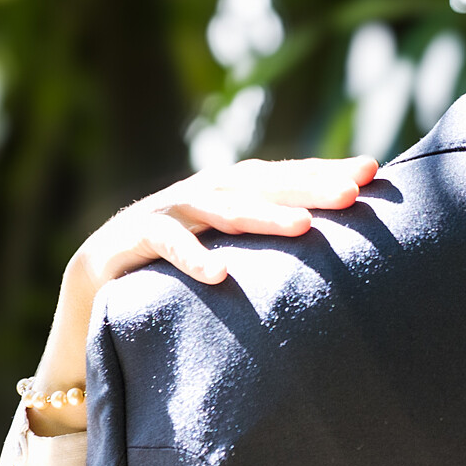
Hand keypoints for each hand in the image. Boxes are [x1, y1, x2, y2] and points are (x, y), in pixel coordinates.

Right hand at [77, 155, 379, 289]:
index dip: (325, 172)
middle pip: (261, 185)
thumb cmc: (172, 276)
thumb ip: (269, 246)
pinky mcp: (129, 242)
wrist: (91, 293)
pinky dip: (192, 258)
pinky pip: (165, 247)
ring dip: (263, 216)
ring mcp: (164, 213)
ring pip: (220, 209)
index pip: (284, 177)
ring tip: (305, 226)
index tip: (374, 172)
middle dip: (308, 186)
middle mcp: (200, 194)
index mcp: (227, 193)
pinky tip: (220, 275)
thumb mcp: (227, 255)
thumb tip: (338, 248)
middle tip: (354, 192)